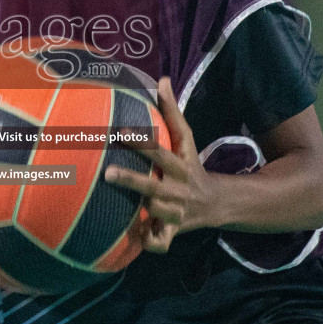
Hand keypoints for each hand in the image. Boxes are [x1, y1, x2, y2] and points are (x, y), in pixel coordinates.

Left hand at [104, 76, 213, 253]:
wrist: (215, 203)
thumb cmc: (190, 165)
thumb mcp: (186, 140)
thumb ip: (172, 112)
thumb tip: (161, 80)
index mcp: (181, 165)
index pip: (161, 151)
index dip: (143, 142)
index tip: (120, 131)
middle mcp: (179, 189)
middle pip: (155, 185)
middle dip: (133, 180)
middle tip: (107, 172)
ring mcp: (177, 213)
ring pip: (158, 213)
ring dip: (140, 211)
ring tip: (110, 207)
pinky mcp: (172, 233)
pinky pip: (161, 243)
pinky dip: (150, 242)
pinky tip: (133, 237)